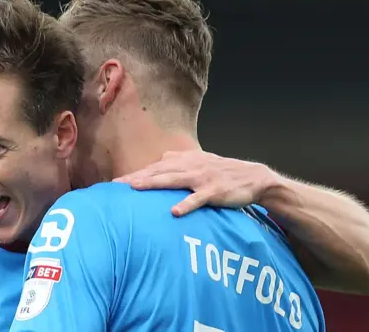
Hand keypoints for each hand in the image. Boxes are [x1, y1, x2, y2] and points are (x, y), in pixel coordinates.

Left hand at [114, 150, 278, 215]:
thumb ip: (180, 160)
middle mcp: (190, 166)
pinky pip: (198, 199)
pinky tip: (174, 212)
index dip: (135, 173)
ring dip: (153, 183)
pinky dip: (186, 204)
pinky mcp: (215, 192)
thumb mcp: (200, 161)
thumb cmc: (223, 171)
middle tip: (116, 185)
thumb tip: (162, 157)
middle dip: (136, 178)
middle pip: (158, 172)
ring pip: (173, 180)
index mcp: (185, 160)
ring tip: (135, 188)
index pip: (154, 167)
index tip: (114, 182)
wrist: (253, 177)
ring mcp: (202, 178)